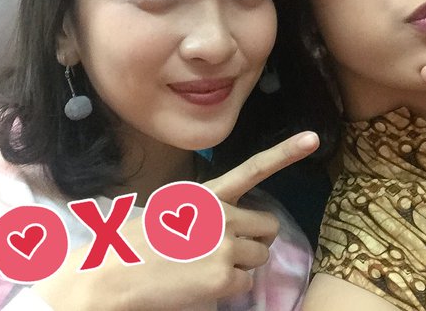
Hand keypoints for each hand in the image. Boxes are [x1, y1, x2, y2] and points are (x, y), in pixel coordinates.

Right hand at [31, 131, 319, 310]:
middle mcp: (221, 214)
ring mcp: (225, 245)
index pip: (252, 169)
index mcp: (206, 195)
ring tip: (207, 266)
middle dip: (256, 239)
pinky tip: (202, 284)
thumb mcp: (171, 212)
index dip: (285, 153)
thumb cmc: (135, 242)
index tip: (313, 138)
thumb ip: (207, 212)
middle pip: (269, 226)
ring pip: (260, 257)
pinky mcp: (224, 276)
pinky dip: (231, 288)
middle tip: (229, 248)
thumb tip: (237, 224)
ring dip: (242, 264)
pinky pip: (246, 284)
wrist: (112, 273)